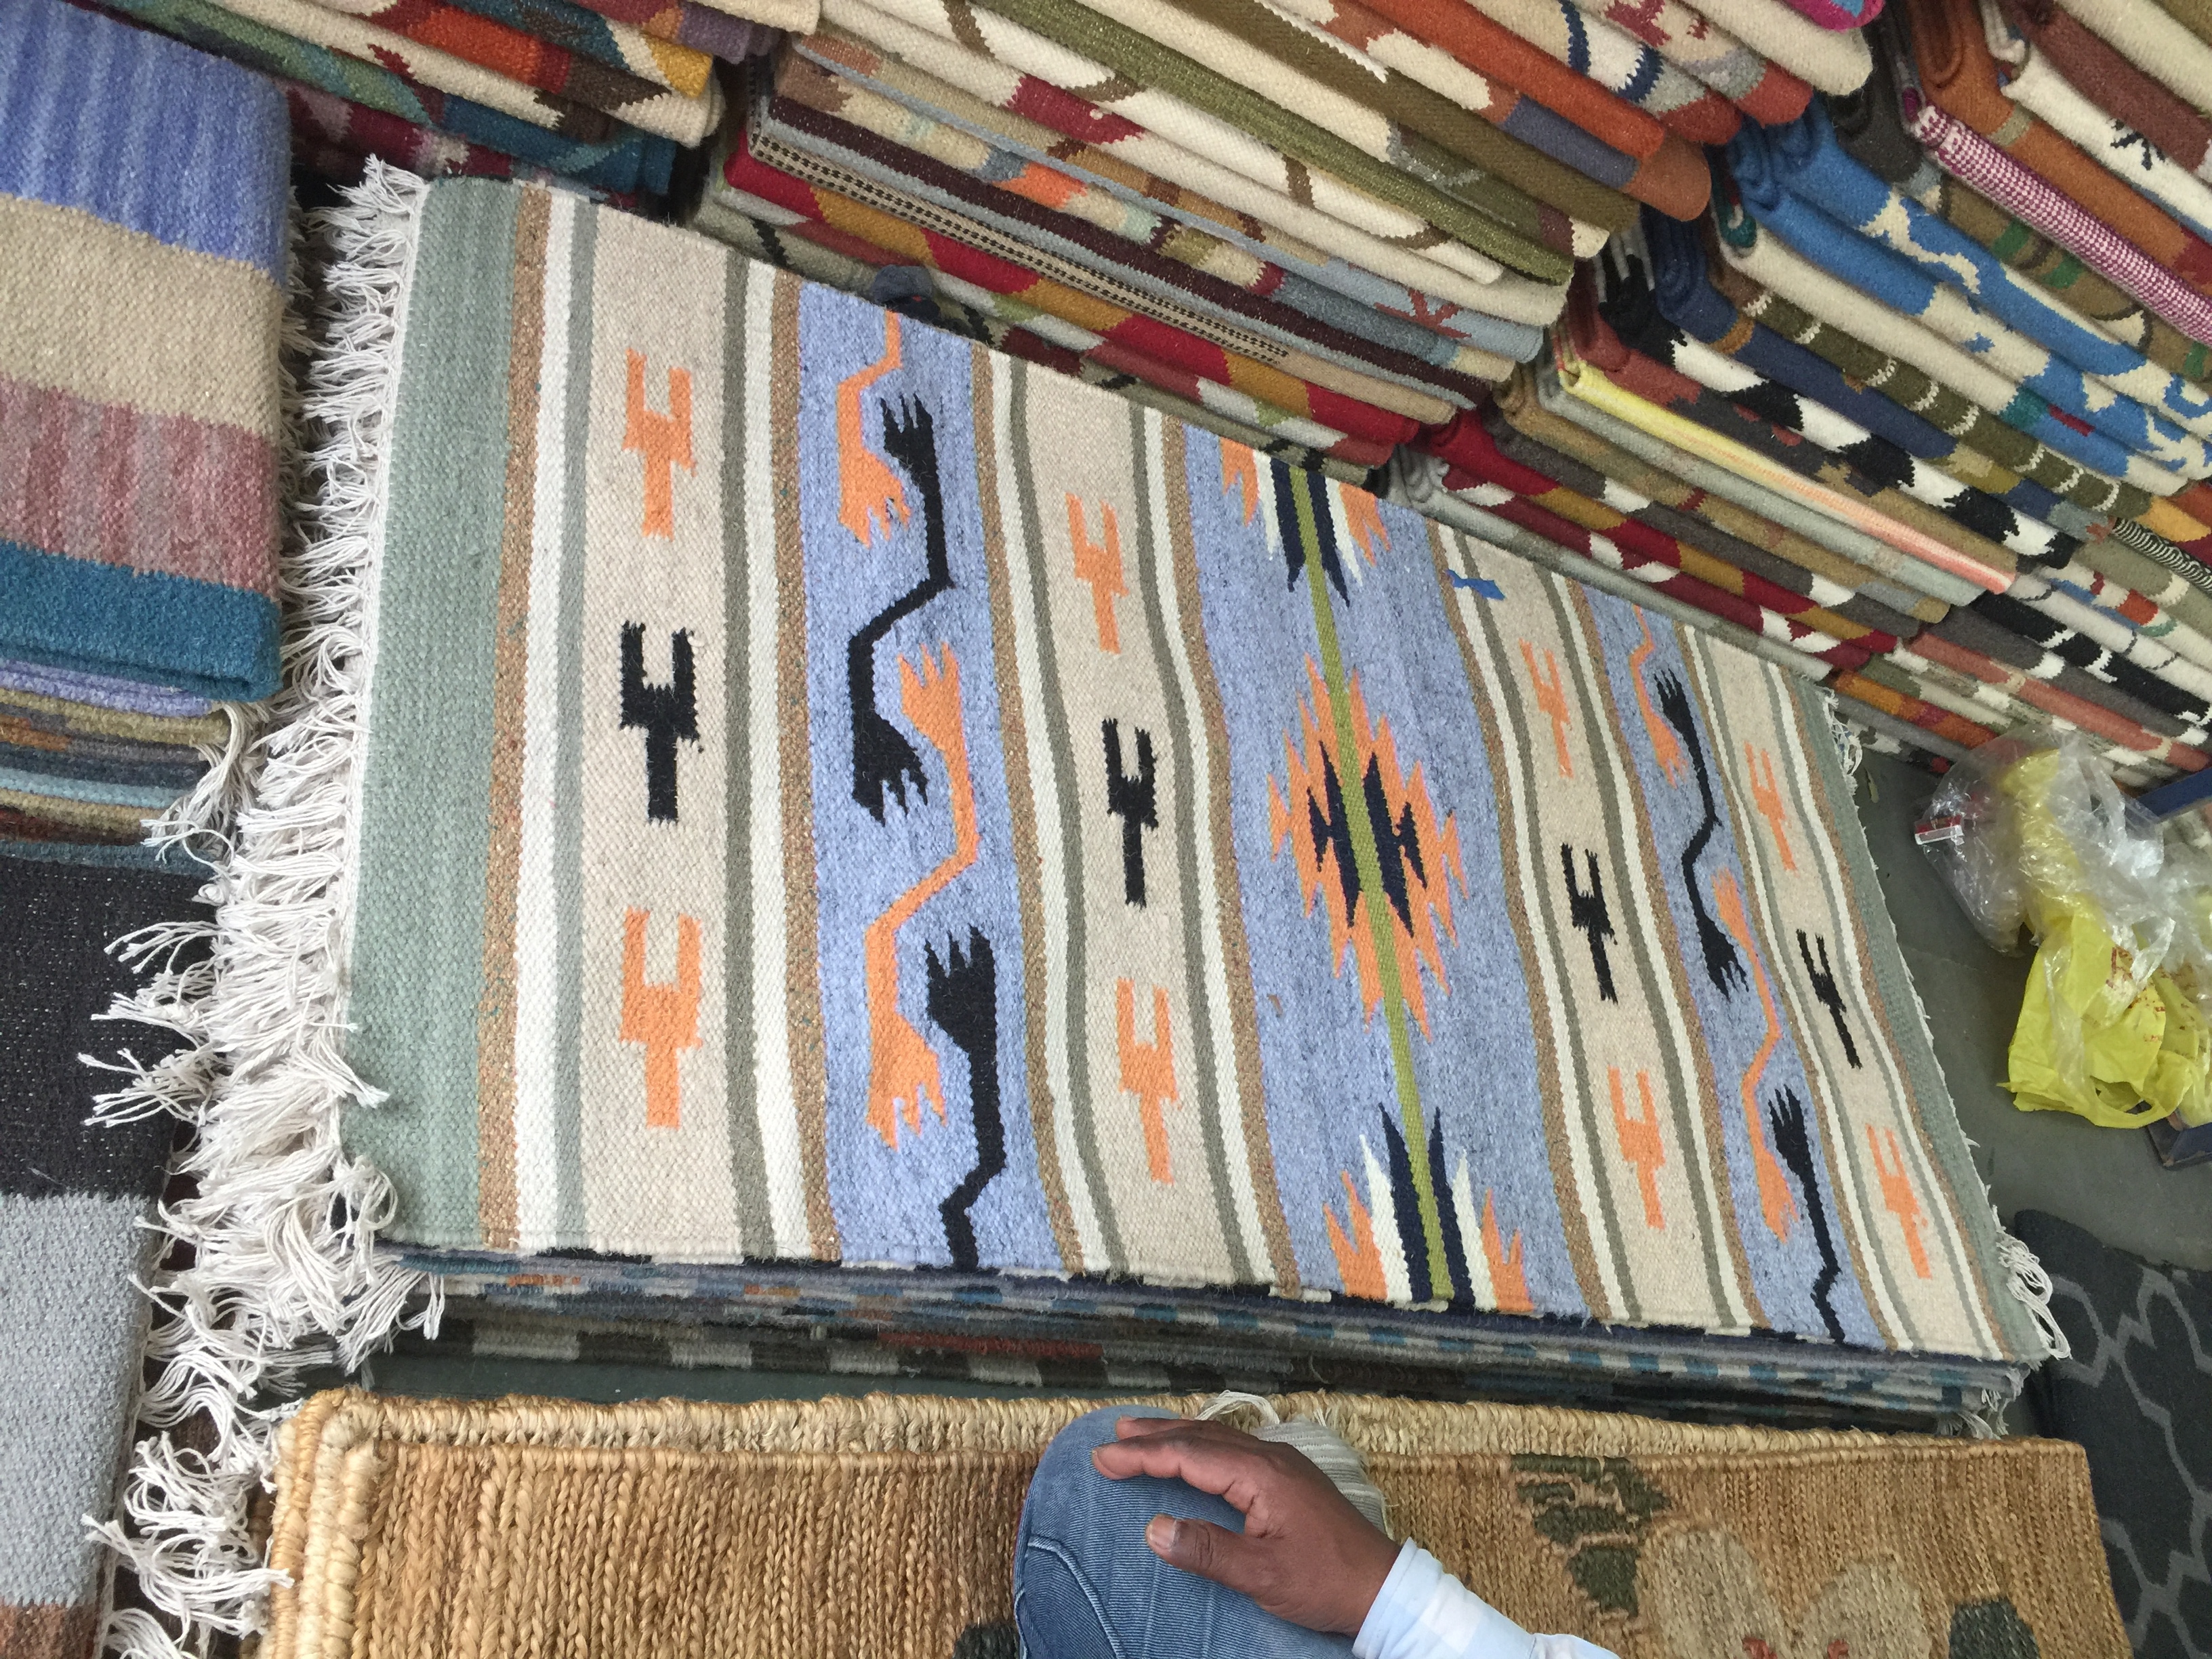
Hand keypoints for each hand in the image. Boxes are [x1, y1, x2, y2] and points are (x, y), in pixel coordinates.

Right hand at [1090, 1415, 1398, 1636]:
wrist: (1382, 1588)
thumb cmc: (1325, 1582)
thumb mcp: (1262, 1576)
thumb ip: (1207, 1550)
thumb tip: (1154, 1529)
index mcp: (1262, 1474)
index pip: (1189, 1455)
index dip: (1143, 1456)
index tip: (1103, 1458)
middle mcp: (1272, 1458)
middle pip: (1202, 1437)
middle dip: (1154, 1436)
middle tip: (1112, 1437)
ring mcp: (1284, 1465)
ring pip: (1220, 1439)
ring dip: (1178, 1436)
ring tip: (1141, 1434)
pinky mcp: (1290, 1479)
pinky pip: (1235, 1449)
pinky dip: (1203, 1446)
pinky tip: (1196, 1454)